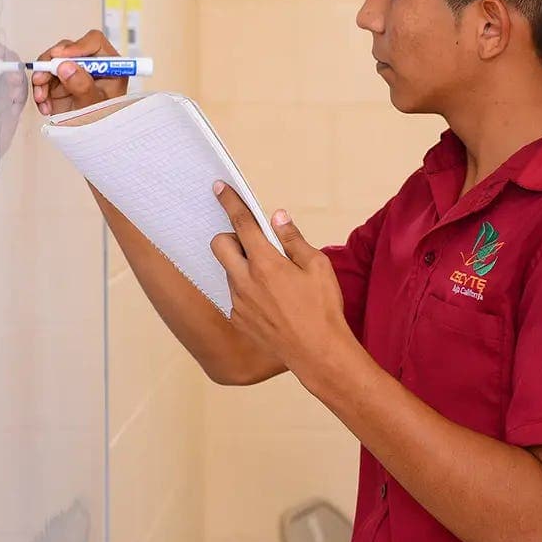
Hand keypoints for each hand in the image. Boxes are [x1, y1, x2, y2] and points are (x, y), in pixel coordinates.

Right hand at [32, 29, 127, 115]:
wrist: (91, 140)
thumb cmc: (102, 123)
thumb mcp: (94, 106)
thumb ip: (82, 86)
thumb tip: (66, 66)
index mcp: (110, 66)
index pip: (94, 42)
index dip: (77, 46)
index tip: (61, 57)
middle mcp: (91, 66)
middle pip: (68, 49)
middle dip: (51, 63)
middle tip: (41, 77)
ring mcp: (74, 72)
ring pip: (52, 62)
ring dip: (42, 79)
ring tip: (41, 98)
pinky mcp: (60, 82)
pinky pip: (44, 78)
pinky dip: (40, 90)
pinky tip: (44, 106)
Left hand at [209, 180, 352, 384]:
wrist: (318, 354)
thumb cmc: (323, 309)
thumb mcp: (317, 266)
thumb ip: (293, 239)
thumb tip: (277, 217)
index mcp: (265, 263)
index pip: (241, 223)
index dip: (229, 202)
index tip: (218, 187)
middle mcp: (245, 281)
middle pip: (219, 245)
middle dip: (231, 237)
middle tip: (255, 245)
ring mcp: (238, 302)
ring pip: (228, 271)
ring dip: (242, 266)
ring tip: (273, 280)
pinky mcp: (238, 319)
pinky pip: (235, 295)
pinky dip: (247, 290)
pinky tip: (270, 302)